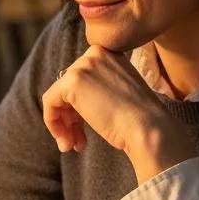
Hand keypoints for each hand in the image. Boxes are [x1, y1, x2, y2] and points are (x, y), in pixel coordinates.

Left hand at [43, 45, 197, 182]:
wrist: (148, 128)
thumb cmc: (140, 120)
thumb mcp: (119, 95)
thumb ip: (98, 90)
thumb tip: (68, 104)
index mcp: (110, 54)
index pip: (82, 80)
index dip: (79, 108)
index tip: (85, 130)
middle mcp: (95, 53)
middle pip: (68, 88)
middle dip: (70, 119)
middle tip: (77, 143)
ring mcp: (83, 65)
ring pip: (58, 96)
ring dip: (63, 125)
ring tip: (71, 146)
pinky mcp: (72, 81)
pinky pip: (50, 102)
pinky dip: (53, 123)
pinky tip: (66, 141)